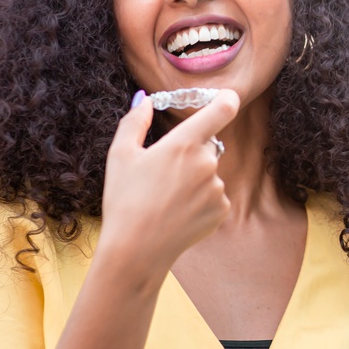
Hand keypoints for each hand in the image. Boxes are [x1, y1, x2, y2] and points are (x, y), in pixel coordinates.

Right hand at [97, 89, 239, 275]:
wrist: (135, 251)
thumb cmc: (124, 200)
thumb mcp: (120, 155)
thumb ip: (135, 121)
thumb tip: (145, 100)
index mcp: (185, 143)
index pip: (222, 109)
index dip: (227, 99)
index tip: (226, 96)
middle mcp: (208, 163)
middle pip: (208, 145)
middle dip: (191, 152)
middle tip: (164, 173)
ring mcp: (217, 188)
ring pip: (210, 172)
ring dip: (195, 179)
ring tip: (166, 199)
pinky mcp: (222, 210)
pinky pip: (214, 196)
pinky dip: (200, 201)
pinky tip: (177, 213)